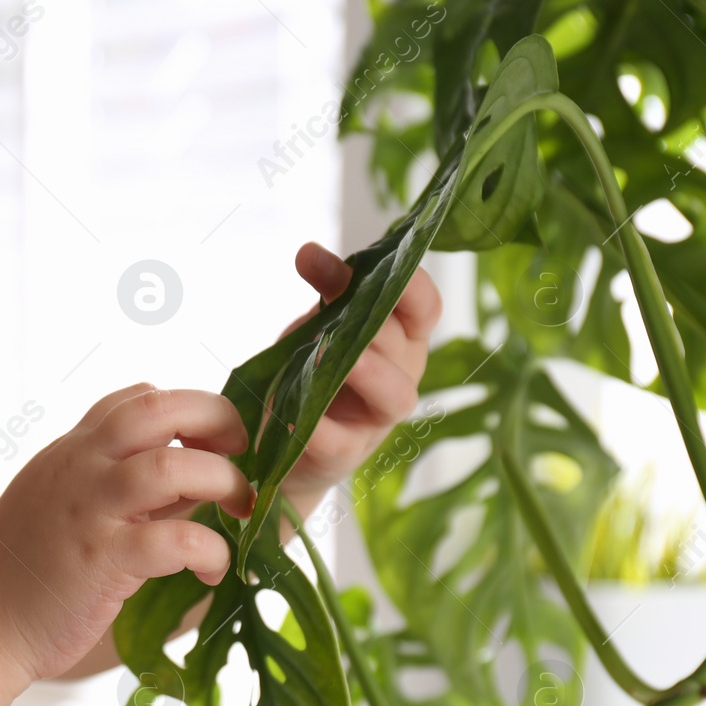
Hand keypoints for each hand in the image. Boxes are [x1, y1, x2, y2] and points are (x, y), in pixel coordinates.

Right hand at [0, 385, 256, 685]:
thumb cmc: (24, 570)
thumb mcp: (61, 503)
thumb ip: (111, 482)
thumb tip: (185, 476)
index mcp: (73, 450)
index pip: (138, 397)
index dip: (189, 410)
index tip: (212, 446)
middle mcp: (81, 466)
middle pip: (162, 408)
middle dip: (219, 421)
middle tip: (242, 457)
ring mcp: (91, 510)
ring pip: (175, 467)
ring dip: (224, 483)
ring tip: (239, 510)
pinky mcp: (103, 559)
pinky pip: (176, 540)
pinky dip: (210, 551)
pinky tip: (214, 569)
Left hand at [277, 241, 443, 508]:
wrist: (280, 441)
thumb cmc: (315, 373)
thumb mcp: (320, 325)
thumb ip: (327, 290)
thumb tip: (310, 252)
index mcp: (401, 339)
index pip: (424, 307)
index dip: (411, 283)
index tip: (374, 262)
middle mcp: (400, 376)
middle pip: (401, 343)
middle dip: (374, 320)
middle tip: (339, 304)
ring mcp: (376, 419)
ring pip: (395, 395)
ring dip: (371, 373)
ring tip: (344, 360)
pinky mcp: (344, 453)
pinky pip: (340, 441)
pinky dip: (319, 428)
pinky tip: (295, 416)